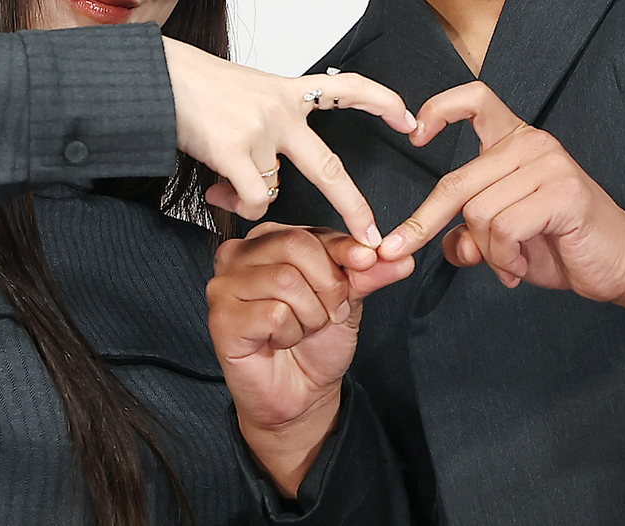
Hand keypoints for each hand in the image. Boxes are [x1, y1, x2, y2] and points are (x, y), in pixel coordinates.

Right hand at [161, 38, 415, 245]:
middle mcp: (281, 111)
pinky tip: (220, 190)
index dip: (380, 101)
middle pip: (330, 168)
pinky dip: (239, 206)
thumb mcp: (245, 93)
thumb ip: (264, 134)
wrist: (158, 76)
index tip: (407, 116)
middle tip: (372, 233)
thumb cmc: (195, 87)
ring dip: (252, 198)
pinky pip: (252, 200)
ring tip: (225, 182)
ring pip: (275, 192)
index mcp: (287, 92)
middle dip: (353, 206)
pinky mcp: (235, 151)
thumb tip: (259, 186)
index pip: (346, 88)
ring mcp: (260, 131)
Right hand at [207, 223, 413, 495]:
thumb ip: (372, 273)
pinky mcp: (221, 318)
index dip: (346, 249)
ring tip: (302, 328)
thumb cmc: (318, 340)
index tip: (367, 262)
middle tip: (332, 313)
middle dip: (328, 285)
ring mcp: (225, 284)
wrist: (302, 393)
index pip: (312, 229)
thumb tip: (403, 256)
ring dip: (310, 314)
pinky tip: (280, 341)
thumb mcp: (351, 298)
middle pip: (296, 246)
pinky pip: (273, 314)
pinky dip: (290, 333)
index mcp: (269, 238)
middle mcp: (240, 253)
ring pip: (285, 280)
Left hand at [377, 81, 624, 342]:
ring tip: (510, 265)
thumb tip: (447, 243)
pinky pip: (505, 229)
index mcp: (517, 142)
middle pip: (458, 180)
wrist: (621, 265)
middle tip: (398, 250)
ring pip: (479, 211)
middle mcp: (533, 143)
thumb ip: (472, 232)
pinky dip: (505, 260)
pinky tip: (522, 268)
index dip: (438, 109)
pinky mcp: (564, 192)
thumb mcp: (504, 238)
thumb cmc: (562, 244)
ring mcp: (550, 165)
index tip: (415, 136)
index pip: (475, 99)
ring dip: (486, 252)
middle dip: (424, 221)